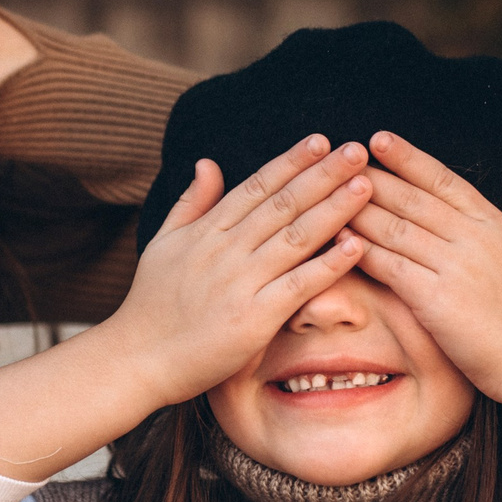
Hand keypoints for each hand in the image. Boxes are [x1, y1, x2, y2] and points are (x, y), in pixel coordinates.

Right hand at [101, 137, 372, 408]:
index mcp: (206, 231)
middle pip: (283, 203)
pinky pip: (298, 285)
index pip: (257, 187)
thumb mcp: (163, 243)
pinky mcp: (253, 319)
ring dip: (333, 209)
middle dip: (323, 174)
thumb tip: (208, 162)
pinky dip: (328, 264)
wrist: (135, 359)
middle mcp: (224, 250)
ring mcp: (239, 283)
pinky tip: (355, 245)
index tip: (322, 141)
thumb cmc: (150, 305)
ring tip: (366, 186)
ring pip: (296, 237)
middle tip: (358, 150)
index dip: (291, 161)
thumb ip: (191, 203)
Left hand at [351, 130, 501, 478]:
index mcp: (494, 224)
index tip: (379, 139)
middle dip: (372, 178)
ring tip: (325, 194)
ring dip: (358, 209)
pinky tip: (337, 239)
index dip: (409, 158)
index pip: (444, 179)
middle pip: (412, 198)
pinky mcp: (437, 300)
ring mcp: (455, 267)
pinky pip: (390, 266)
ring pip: (395, 227)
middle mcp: (473, 238)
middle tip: (339, 161)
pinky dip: (362, 250)